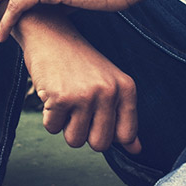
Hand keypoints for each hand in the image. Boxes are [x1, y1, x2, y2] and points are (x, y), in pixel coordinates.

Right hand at [18, 13, 139, 152]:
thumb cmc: (79, 62)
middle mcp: (108, 91)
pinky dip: (49, 117)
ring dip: (65, 126)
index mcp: (126, 88)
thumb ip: (123, 117)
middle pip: (100, 144)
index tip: (96, 115)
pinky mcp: (60, 98)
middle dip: (85, 133)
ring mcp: (85, 95)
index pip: (125, 135)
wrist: (49, 34)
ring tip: (65, 101)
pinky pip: (52, 128)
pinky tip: (51, 94)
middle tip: (77, 109)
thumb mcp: (108, 84)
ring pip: (75, 140)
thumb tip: (136, 151)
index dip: (107, 132)